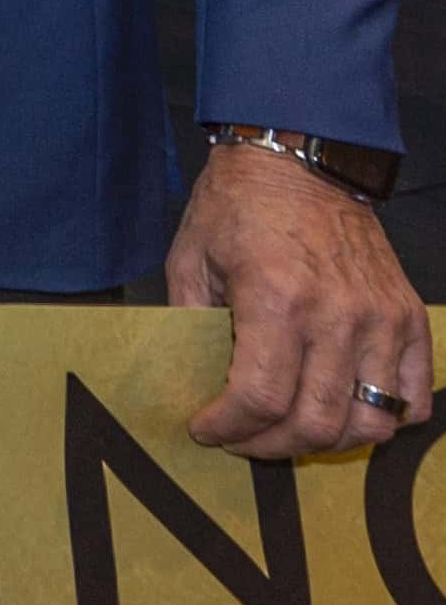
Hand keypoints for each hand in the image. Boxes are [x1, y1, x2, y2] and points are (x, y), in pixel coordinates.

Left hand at [168, 142, 434, 455]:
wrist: (300, 159)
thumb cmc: (236, 206)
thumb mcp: (189, 259)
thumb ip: (191, 325)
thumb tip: (194, 383)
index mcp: (276, 299)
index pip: (261, 398)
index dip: (229, 428)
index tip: (207, 430)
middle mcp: (337, 315)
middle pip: (317, 422)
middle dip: (270, 445)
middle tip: (242, 439)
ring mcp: (381, 319)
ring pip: (370, 422)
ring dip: (325, 440)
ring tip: (289, 429)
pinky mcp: (408, 317)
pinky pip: (414, 397)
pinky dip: (384, 418)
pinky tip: (344, 410)